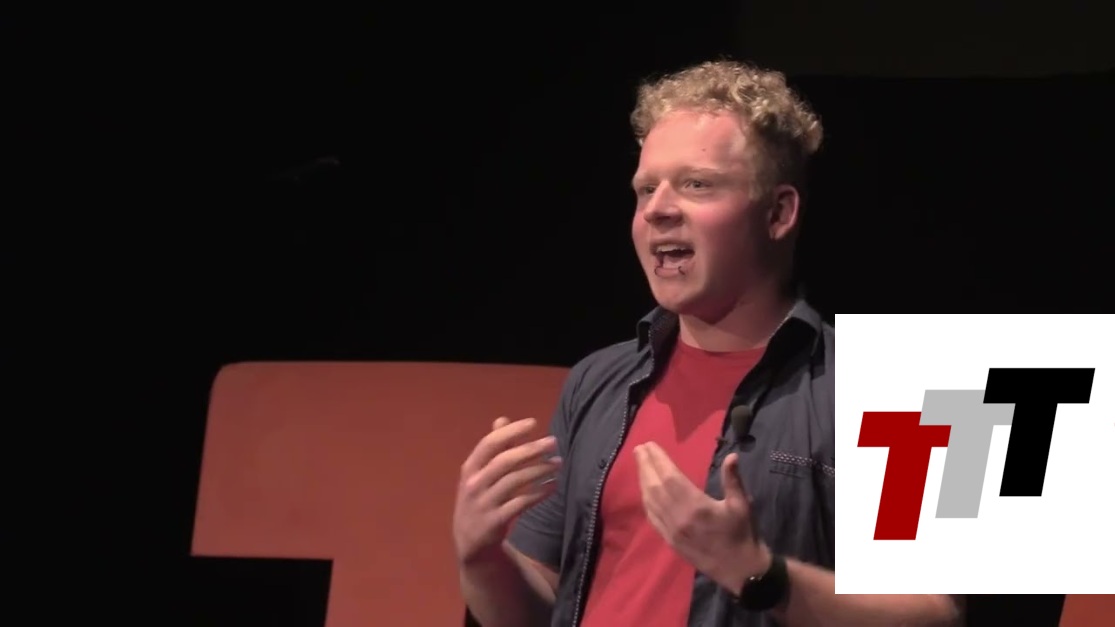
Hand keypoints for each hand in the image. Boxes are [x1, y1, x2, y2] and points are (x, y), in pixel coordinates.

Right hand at [453, 416, 561, 565]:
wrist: (470, 542)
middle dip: (531, 449)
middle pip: (505, 461)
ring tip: (558, 464)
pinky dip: (539, 493)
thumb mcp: (479, 474)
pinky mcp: (496, 522)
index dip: (511, 432)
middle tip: (553, 442)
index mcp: (470, 468)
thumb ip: (493, 449)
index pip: (489, 444)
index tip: (533, 423)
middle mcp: (474, 484)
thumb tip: (503, 419)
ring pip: (515, 482)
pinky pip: (521, 503)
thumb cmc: (480, 499)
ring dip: (539, 470)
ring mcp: (484, 504)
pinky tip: (553, 485)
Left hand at [634, 441, 770, 594]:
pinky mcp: (670, 541)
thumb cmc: (743, 534)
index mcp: (696, 507)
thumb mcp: (742, 505)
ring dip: (643, 481)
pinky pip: (652, 517)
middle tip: (639, 449)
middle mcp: (679, 518)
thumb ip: (733, 480)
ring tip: (640, 464)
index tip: (650, 445)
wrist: (740, 570)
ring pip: (651, 502)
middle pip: (656, 487)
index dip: (659, 460)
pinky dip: (646, 500)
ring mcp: (672, 531)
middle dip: (646, 466)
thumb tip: (731, 456)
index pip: (670, 477)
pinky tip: (645, 490)